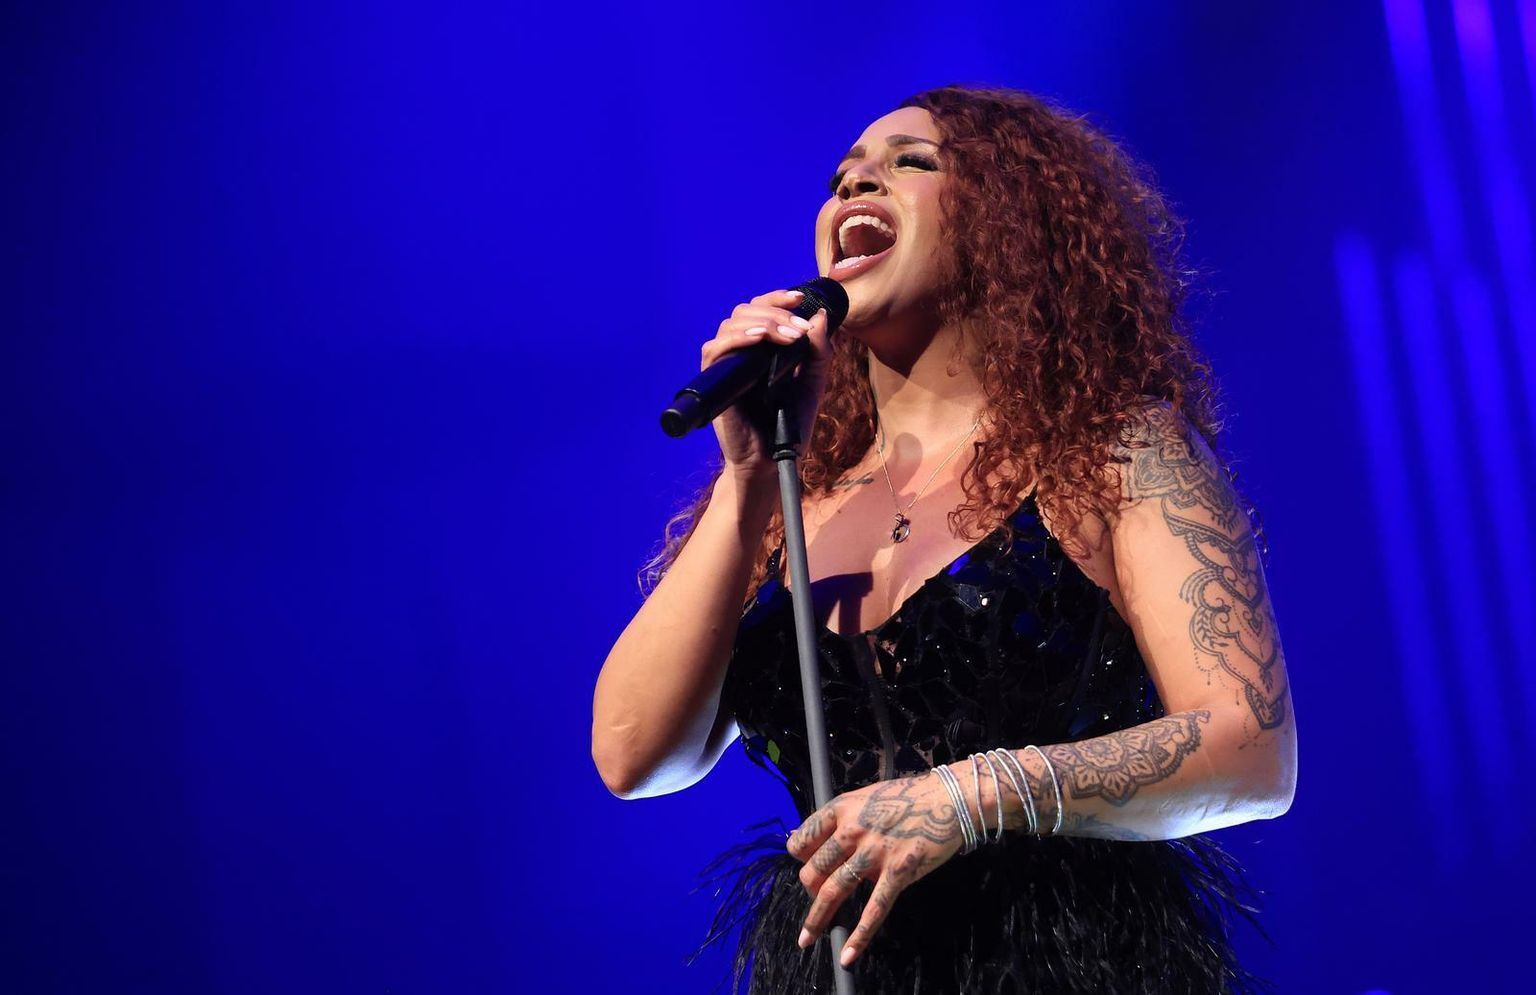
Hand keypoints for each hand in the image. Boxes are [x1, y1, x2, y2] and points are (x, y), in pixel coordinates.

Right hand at [699, 288, 832, 486]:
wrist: (772, 461)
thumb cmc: (789, 425)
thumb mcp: (812, 383)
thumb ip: (818, 352)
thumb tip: (820, 316)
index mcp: (760, 349)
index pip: (760, 309)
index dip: (776, 297)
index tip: (800, 298)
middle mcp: (740, 353)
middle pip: (746, 310)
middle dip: (776, 312)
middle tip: (800, 330)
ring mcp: (726, 366)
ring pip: (732, 323)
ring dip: (763, 322)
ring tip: (789, 337)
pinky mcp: (714, 382)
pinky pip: (716, 349)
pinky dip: (738, 337)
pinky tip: (759, 338)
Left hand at [785, 771, 963, 967]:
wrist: (947, 799)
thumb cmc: (907, 796)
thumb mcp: (866, 797)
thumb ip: (845, 820)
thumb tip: (828, 848)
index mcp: (841, 809)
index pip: (802, 839)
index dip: (799, 858)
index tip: (805, 866)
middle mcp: (852, 830)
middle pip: (814, 870)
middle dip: (809, 891)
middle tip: (816, 899)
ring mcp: (874, 853)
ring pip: (833, 891)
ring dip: (817, 920)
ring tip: (807, 939)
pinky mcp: (897, 873)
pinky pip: (873, 910)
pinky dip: (859, 936)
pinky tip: (847, 954)